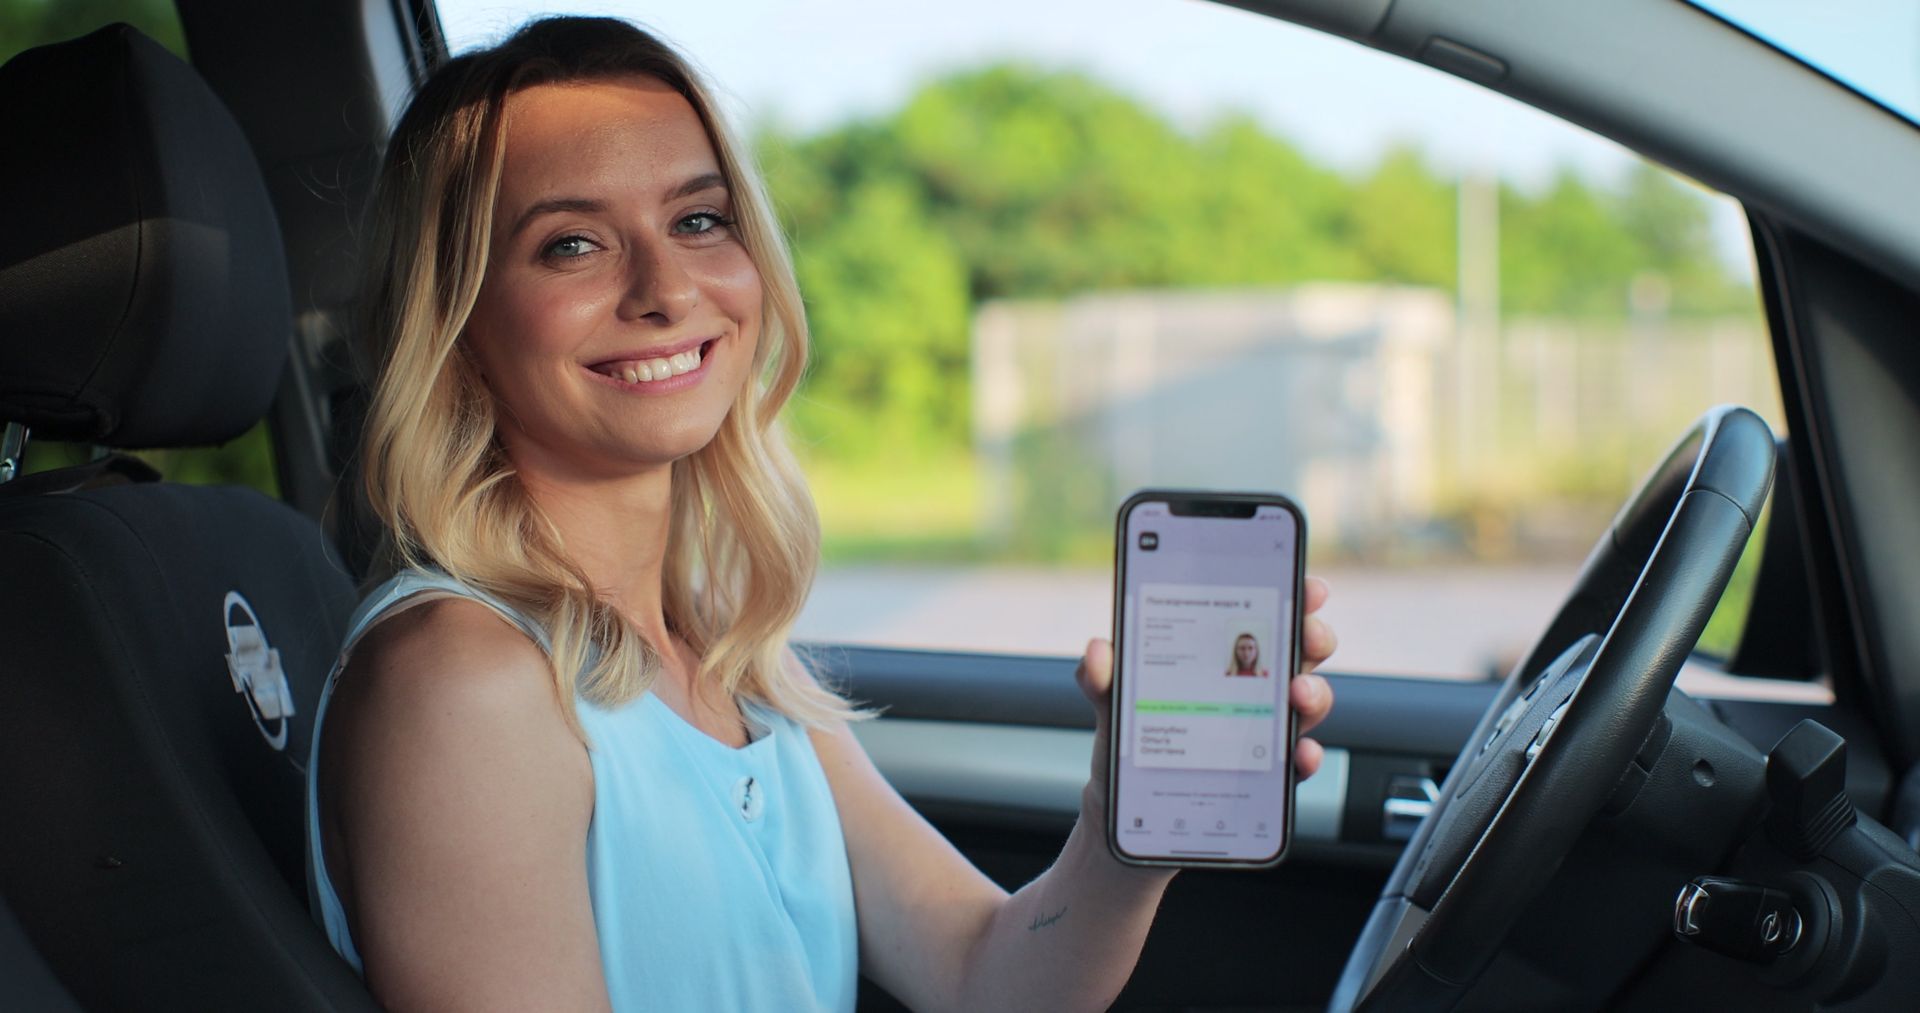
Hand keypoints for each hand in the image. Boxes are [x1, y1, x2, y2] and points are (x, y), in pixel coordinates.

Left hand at [1077, 576, 1338, 818]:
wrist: (1122, 812)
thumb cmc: (1127, 740)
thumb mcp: (1111, 702)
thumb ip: (1101, 675)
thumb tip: (1099, 651)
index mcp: (1220, 657)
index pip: (1263, 615)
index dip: (1292, 596)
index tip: (1307, 585)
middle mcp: (1251, 689)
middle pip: (1298, 653)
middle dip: (1313, 636)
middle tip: (1308, 635)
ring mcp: (1263, 732)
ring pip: (1306, 704)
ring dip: (1314, 694)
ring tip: (1298, 693)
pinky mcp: (1263, 778)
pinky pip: (1296, 765)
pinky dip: (1305, 757)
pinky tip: (1300, 753)